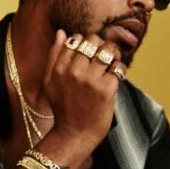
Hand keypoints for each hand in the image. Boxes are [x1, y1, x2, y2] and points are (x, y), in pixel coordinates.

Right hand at [42, 28, 123, 152]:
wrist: (74, 135)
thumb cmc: (63, 109)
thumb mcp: (50, 82)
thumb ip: (54, 56)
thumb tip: (61, 32)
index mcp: (59, 67)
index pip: (77, 38)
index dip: (86, 43)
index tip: (89, 55)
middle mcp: (74, 71)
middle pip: (94, 40)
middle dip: (101, 46)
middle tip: (103, 58)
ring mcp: (91, 80)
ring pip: (109, 50)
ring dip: (113, 54)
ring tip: (111, 64)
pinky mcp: (107, 89)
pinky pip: (118, 66)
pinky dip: (120, 69)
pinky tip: (115, 77)